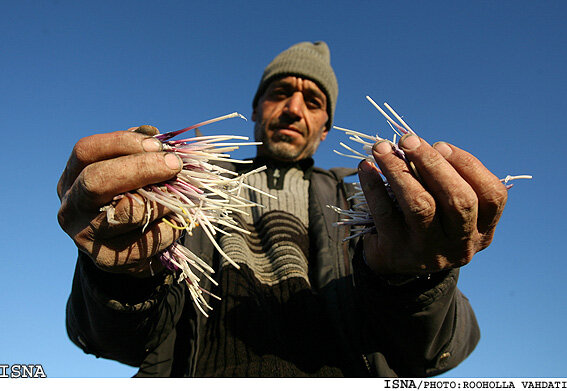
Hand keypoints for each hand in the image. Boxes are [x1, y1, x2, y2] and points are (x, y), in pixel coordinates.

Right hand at [57, 126, 182, 276]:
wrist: (127, 248)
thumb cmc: (132, 198)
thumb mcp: (130, 171)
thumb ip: (140, 151)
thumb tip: (153, 133)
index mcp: (73, 176)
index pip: (87, 150)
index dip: (123, 143)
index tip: (159, 144)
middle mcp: (72, 206)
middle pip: (97, 180)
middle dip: (141, 168)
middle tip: (175, 165)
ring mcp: (84, 236)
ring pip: (126, 213)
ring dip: (162, 201)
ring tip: (181, 196)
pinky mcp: (106, 260)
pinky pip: (145, 241)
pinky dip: (169, 228)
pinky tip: (176, 222)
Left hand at [358, 134, 507, 274]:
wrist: (395, 264)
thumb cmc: (425, 223)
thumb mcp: (444, 208)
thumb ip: (442, 180)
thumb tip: (415, 144)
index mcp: (482, 230)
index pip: (492, 195)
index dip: (467, 165)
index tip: (440, 145)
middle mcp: (461, 244)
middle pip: (459, 200)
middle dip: (433, 164)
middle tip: (408, 140)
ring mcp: (429, 252)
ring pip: (421, 205)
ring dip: (400, 170)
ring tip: (382, 148)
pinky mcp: (397, 253)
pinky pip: (385, 214)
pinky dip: (374, 186)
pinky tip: (365, 167)